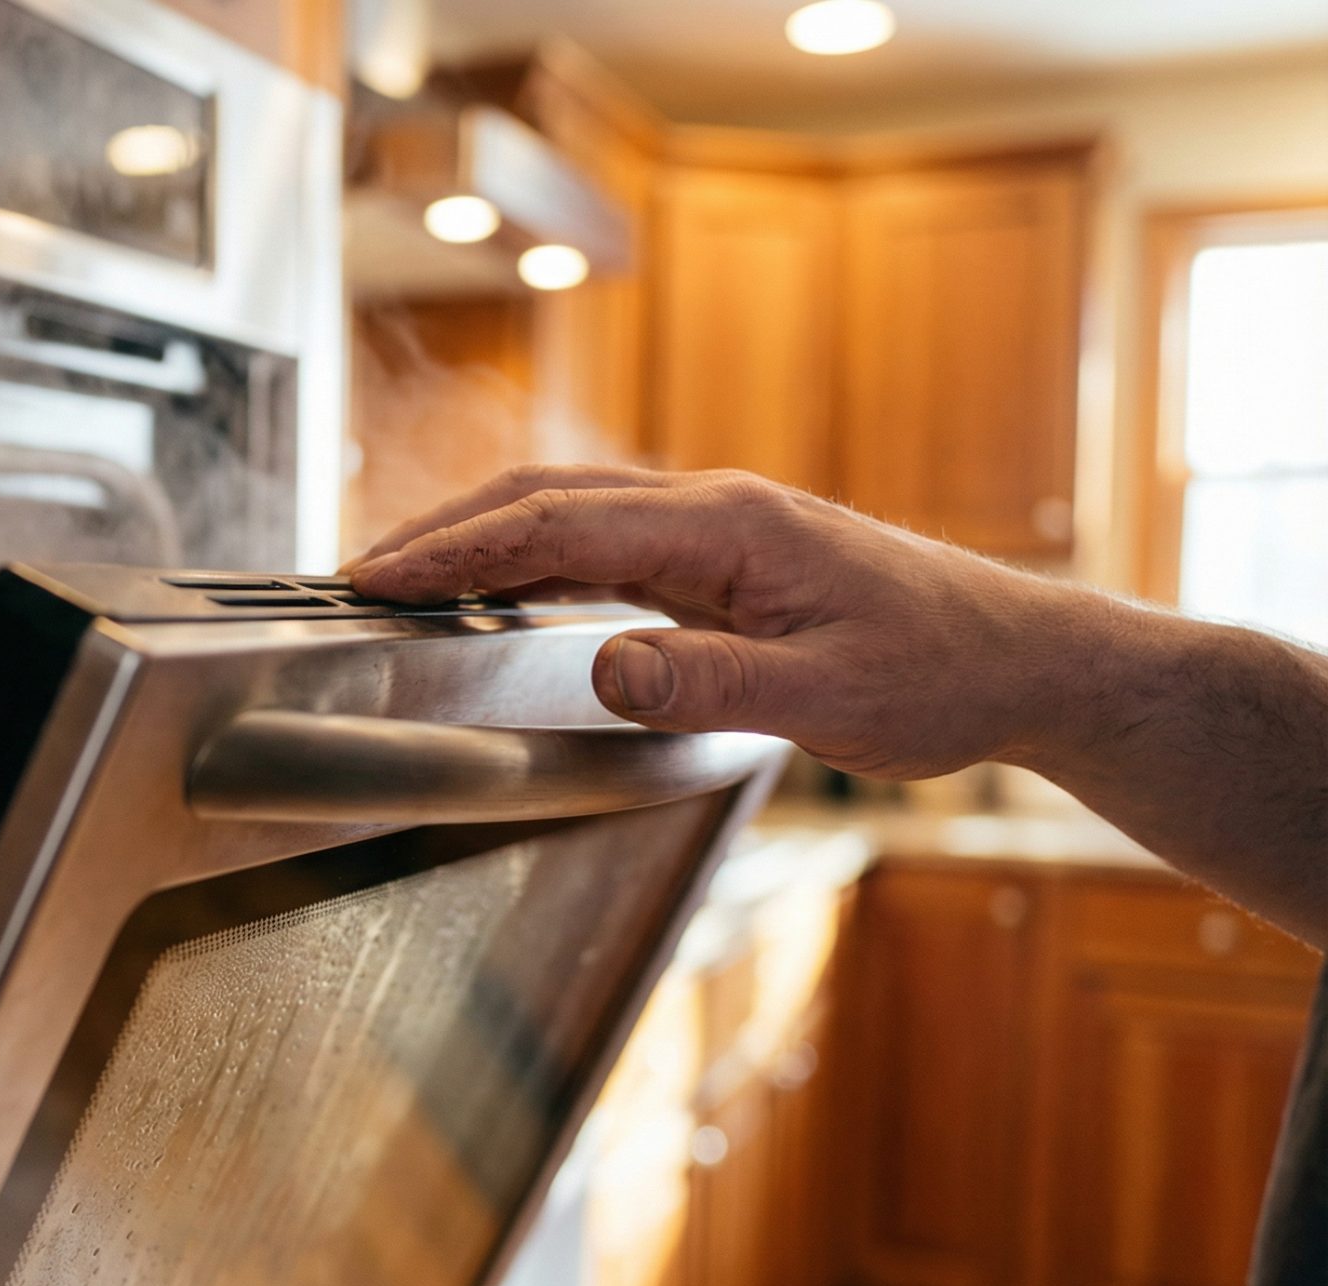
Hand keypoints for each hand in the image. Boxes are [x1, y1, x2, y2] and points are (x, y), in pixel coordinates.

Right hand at [346, 464, 1118, 780]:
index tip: (380, 576)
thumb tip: (604, 665)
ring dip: (479, 537)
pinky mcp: (720, 559)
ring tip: (401, 578)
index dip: (459, 548)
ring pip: (567, 510)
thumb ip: (713, 681)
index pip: (561, 521)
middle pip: (546, 496)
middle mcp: (712, 510)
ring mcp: (714, 529)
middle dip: (443, 529)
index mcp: (729, 526)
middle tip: (357, 577)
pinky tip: (495, 586)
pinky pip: (601, 542)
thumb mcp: (832, 697)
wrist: (1021, 659)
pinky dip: (528, 555)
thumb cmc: (941, 675)